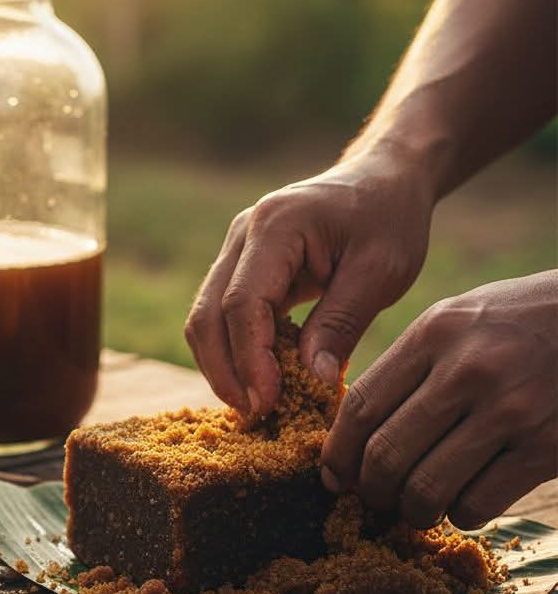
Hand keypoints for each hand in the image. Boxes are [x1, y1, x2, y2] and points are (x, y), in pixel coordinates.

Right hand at [184, 150, 433, 413]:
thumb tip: (313, 379)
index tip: (268, 402)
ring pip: (204, 319)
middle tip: (254, 414)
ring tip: (254, 405)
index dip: (250, 359)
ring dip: (221, 366)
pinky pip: (220, 316)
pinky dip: (232, 352)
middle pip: (207, 315)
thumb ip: (342, 321)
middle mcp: (242, 235)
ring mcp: (234, 249)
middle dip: (224, 371)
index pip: (243, 303)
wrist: (383, 179)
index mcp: (276, 226)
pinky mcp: (240, 267)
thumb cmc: (388, 218)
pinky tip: (258, 380)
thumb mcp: (382, 269)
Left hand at [321, 272, 557, 528]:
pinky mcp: (548, 448)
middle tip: (375, 499)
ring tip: (415, 509)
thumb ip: (406, 365)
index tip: (333, 476)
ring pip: (426, 488)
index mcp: (435, 333)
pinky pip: (476, 503)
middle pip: (385, 453)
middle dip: (370, 490)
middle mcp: (468, 370)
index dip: (337, 452)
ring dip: (411, 511)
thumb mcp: (457, 319)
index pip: (361, 405)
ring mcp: (510, 410)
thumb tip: (348, 429)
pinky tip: (462, 503)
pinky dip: (459, 515)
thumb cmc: (521, 322)